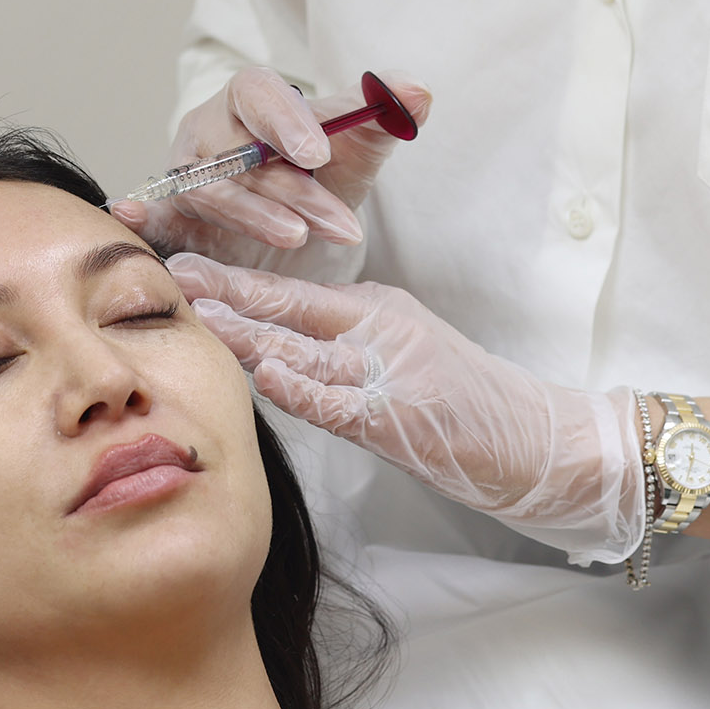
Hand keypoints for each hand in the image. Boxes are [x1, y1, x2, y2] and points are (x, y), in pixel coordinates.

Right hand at [111, 68, 428, 261]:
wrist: (291, 223)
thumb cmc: (318, 173)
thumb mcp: (355, 149)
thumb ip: (385, 117)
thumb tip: (417, 91)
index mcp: (252, 97)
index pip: (261, 94)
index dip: (286, 121)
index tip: (319, 152)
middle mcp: (211, 129)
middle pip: (241, 151)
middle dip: (292, 189)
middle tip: (338, 222)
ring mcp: (186, 173)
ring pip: (212, 191)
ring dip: (254, 216)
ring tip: (295, 238)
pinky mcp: (172, 216)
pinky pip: (156, 214)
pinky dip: (143, 214)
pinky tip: (133, 213)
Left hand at [171, 254, 643, 565]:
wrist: (543, 443)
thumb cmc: (471, 412)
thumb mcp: (402, 364)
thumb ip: (344, 355)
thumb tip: (278, 358)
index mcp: (376, 310)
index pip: (292, 291)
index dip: (234, 279)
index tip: (180, 265)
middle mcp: (378, 328)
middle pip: (288, 304)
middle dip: (224, 289)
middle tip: (166, 270)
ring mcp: (390, 367)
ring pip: (304, 342)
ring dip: (244, 327)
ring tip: (194, 310)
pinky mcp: (402, 412)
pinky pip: (340, 398)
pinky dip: (300, 385)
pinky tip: (263, 372)